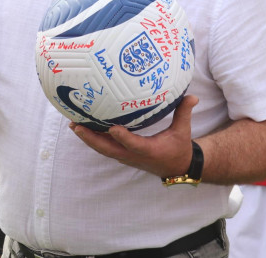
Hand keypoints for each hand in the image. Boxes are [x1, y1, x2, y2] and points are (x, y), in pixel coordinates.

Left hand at [70, 95, 197, 177]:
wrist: (176, 167)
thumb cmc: (179, 147)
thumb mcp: (183, 131)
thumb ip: (184, 113)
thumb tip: (192, 96)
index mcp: (150, 151)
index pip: (134, 144)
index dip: (123, 138)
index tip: (112, 128)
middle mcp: (134, 156)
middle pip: (109, 149)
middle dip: (92, 138)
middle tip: (77, 126)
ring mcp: (126, 157)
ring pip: (103, 149)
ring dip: (87, 138)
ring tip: (73, 124)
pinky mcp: (122, 154)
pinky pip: (104, 147)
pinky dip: (92, 139)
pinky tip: (81, 128)